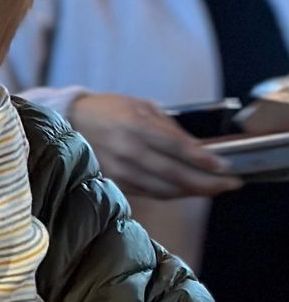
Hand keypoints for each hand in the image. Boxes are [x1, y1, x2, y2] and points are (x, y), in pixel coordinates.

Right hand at [67, 93, 241, 198]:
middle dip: (206, 182)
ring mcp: (119, 170)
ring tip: (213, 189)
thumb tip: (199, 150)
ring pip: (163, 189)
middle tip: (230, 184)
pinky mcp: (113, 182)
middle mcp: (127, 151)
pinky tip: (186, 190)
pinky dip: (172, 194)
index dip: (204, 160)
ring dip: (192, 192)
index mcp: (136, 126)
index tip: (227, 167)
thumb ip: (169, 128)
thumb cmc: (110, 110)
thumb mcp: (142, 107)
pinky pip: (149, 193)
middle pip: (174, 175)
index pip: (178, 148)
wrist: (71, 122)